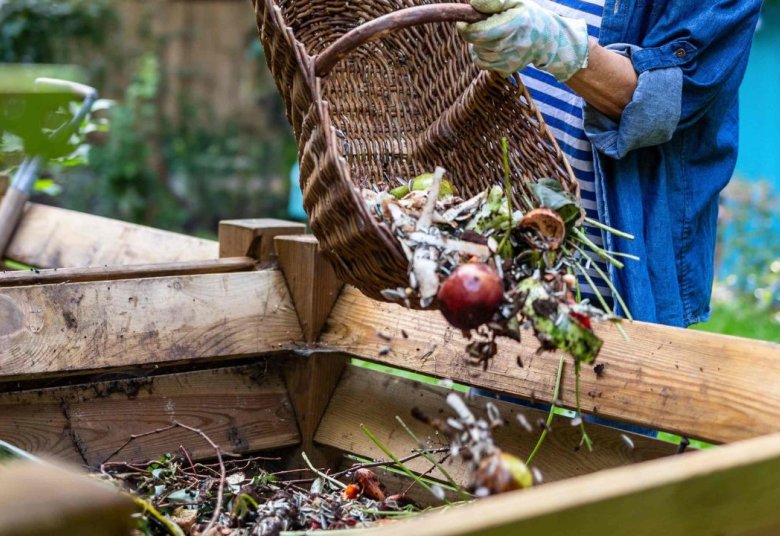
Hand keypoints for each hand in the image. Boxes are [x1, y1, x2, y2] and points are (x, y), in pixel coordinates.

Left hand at [457, 0, 589, 81]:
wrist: (547, 40)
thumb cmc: (527, 16)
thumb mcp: (516, 1)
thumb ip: (494, 1)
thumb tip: (473, 3)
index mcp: (515, 23)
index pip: (480, 32)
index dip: (466, 27)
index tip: (463, 21)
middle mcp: (513, 45)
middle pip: (477, 43)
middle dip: (472, 33)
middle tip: (480, 25)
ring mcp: (510, 60)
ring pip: (478, 54)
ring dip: (478, 44)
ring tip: (490, 35)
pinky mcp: (507, 69)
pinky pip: (483, 64)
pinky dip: (482, 55)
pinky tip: (492, 47)